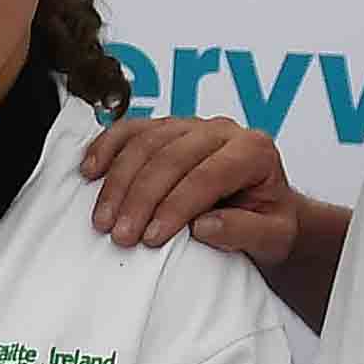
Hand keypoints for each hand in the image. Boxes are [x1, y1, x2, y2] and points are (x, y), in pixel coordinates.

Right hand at [81, 114, 302, 265]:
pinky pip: (131, 129)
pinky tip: (90, 171)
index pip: (207, 175)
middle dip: (140, 198)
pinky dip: (106, 147)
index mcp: (254, 151)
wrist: (264, 209)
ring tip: (103, 219)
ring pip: (146, 142)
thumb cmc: (267, 221)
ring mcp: (191, 125)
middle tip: (121, 235)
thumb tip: (204, 226)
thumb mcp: (272, 237)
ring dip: (118, 182)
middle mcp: (222, 131)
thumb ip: (244, 232)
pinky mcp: (166, 128)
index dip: (176, 206)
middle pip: (171, 157)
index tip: (152, 238)